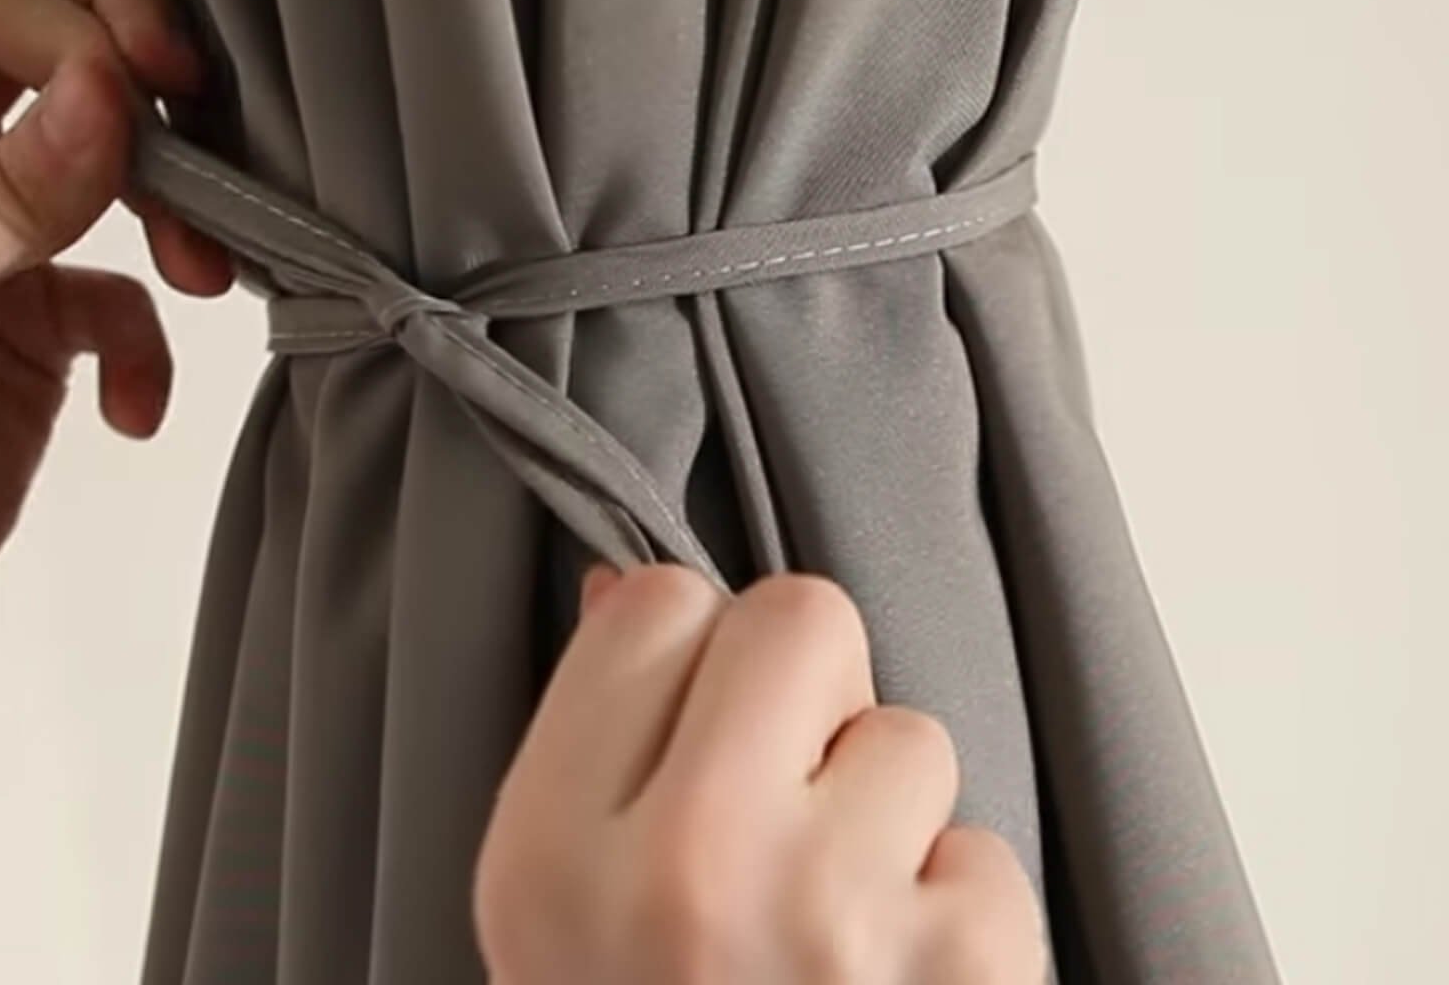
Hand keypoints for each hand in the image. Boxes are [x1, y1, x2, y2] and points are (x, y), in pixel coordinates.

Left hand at [0, 0, 227, 671]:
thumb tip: (113, 96)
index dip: (80, 35)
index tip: (153, 94)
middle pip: (61, 55)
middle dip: (142, 84)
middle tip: (206, 119)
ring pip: (115, 163)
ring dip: (174, 207)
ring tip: (201, 274)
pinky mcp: (41, 319)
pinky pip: (129, 295)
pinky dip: (151, 346)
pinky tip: (131, 408)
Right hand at [475, 568, 1046, 983]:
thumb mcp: (551, 924)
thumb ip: (588, 757)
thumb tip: (631, 592)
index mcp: (550, 854)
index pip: (655, 608)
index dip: (689, 670)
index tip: (693, 743)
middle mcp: (683, 873)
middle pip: (801, 619)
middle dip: (809, 695)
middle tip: (787, 803)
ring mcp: (830, 924)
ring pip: (912, 739)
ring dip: (888, 825)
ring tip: (834, 937)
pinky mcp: (961, 973)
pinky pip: (987, 855)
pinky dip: (956, 922)